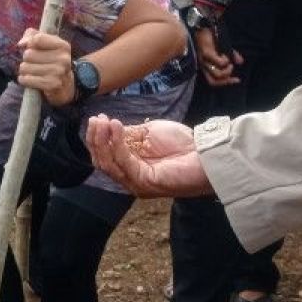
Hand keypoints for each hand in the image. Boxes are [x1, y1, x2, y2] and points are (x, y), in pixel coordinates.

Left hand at [17, 28, 75, 106]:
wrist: (65, 84)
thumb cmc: (50, 59)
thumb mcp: (44, 43)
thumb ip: (31, 35)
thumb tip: (21, 44)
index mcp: (63, 46)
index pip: (37, 39)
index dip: (29, 44)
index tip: (30, 47)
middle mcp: (63, 58)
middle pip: (28, 54)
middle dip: (26, 59)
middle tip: (33, 63)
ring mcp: (59, 72)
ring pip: (25, 67)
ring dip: (24, 70)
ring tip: (32, 71)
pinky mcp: (52, 85)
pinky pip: (26, 79)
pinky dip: (24, 80)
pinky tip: (31, 79)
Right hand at [85, 114, 211, 197]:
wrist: (205, 154)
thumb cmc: (182, 144)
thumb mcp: (148, 133)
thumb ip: (128, 135)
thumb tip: (108, 128)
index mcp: (131, 166)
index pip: (105, 155)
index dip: (98, 137)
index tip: (97, 118)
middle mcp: (130, 177)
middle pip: (102, 162)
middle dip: (96, 140)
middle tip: (95, 120)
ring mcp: (135, 183)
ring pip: (108, 164)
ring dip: (102, 141)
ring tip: (104, 122)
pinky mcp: (143, 183)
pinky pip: (124, 162)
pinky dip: (117, 143)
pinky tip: (116, 127)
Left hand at [193, 27, 242, 86]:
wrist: (205, 22)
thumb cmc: (211, 34)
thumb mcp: (222, 47)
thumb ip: (231, 55)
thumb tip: (240, 62)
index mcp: (205, 64)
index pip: (213, 81)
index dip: (225, 83)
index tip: (237, 80)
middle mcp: (203, 64)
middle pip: (213, 82)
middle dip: (226, 81)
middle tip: (234, 75)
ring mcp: (204, 59)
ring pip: (217, 74)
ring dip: (227, 71)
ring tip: (230, 64)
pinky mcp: (206, 53)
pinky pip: (219, 63)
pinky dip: (225, 61)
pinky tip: (226, 55)